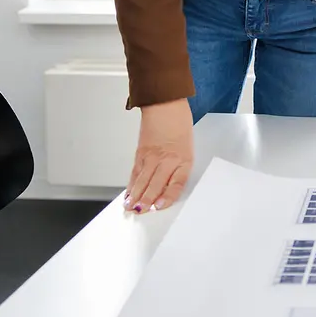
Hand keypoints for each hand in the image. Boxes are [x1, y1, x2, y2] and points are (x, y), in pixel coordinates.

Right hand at [126, 98, 192, 213]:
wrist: (166, 103)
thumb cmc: (179, 124)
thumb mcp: (187, 148)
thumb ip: (179, 168)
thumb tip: (167, 189)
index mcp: (183, 159)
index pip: (176, 183)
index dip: (167, 197)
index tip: (158, 207)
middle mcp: (167, 158)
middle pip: (155, 184)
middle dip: (146, 200)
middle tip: (139, 212)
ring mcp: (152, 155)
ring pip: (142, 179)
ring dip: (135, 195)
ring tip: (130, 208)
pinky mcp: (141, 151)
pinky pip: (135, 171)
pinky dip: (131, 184)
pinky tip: (128, 193)